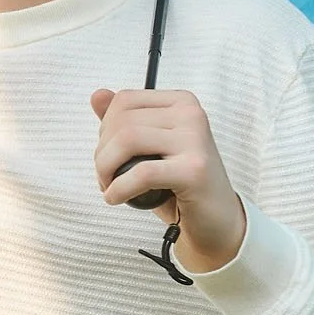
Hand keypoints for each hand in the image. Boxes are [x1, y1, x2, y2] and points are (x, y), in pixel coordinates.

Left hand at [90, 88, 246, 272]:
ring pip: (127, 141)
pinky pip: (142, 173)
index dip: (104, 129)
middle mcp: (192, 115)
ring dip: (106, 170)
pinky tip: (116, 197)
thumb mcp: (149, 148)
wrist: (216, 219)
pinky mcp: (194, 170)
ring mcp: (196, 140)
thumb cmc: (179, 184)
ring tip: (110, 187)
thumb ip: (123, 121)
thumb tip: (97, 95)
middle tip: (107, 178)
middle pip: (122, 122)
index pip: (125, 100)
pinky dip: (119, 188)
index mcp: (182, 103)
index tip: (108, 154)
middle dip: (102, 154)